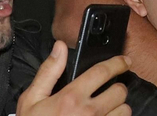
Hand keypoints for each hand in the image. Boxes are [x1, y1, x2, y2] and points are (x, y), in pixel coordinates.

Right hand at [17, 41, 131, 115]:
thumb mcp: (32, 100)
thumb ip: (48, 72)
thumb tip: (60, 47)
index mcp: (72, 97)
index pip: (103, 72)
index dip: (118, 62)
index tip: (125, 60)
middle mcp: (89, 113)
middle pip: (120, 91)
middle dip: (116, 88)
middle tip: (108, 91)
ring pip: (124, 111)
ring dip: (118, 108)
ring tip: (107, 110)